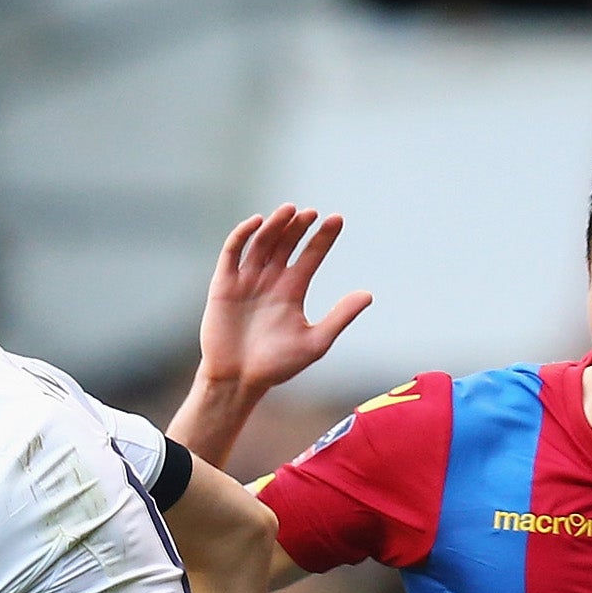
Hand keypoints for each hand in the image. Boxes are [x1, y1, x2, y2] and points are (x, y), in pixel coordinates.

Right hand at [197, 205, 371, 398]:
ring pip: (262, 243)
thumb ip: (340, 316)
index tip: (337, 219)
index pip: (311, 255)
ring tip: (290, 211)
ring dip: (275, 225)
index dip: (323, 237)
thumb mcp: (315, 342)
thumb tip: (368, 294)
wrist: (238, 381)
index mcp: (292, 291)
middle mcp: (271, 280)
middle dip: (298, 226)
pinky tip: (258, 222)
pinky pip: (232, 252)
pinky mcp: (223, 284)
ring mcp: (247, 280)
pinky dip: (243, 235)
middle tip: (312, 213)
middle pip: (286, 243)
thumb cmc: (277, 367)